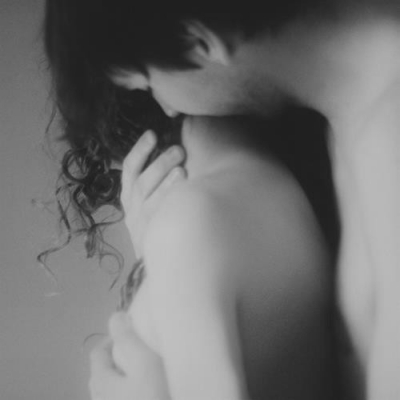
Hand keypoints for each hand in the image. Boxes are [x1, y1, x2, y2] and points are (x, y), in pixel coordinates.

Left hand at [89, 312, 169, 399]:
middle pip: (103, 369)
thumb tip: (116, 316)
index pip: (98, 351)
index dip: (113, 337)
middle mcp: (98, 395)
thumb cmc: (151, 395)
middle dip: (119, 355)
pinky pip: (120, 396)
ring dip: (125, 373)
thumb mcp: (143, 362)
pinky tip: (147, 389)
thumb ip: (128, 338)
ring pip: (112, 385)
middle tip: (142, 349)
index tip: (134, 331)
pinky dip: (129, 388)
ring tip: (147, 370)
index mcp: (99, 379)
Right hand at [121, 130, 185, 258]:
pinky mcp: (150, 235)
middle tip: (178, 150)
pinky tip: (186, 191)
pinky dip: (169, 201)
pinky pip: (158, 215)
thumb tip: (179, 154)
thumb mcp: (149, 205)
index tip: (152, 135)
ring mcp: (141, 223)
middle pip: (142, 181)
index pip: (130, 169)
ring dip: (166, 182)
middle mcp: (133, 208)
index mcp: (129, 196)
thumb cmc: (159, 227)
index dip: (140, 150)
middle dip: (160, 163)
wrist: (160, 265)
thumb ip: (157, 184)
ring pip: (150, 197)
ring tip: (182, 168)